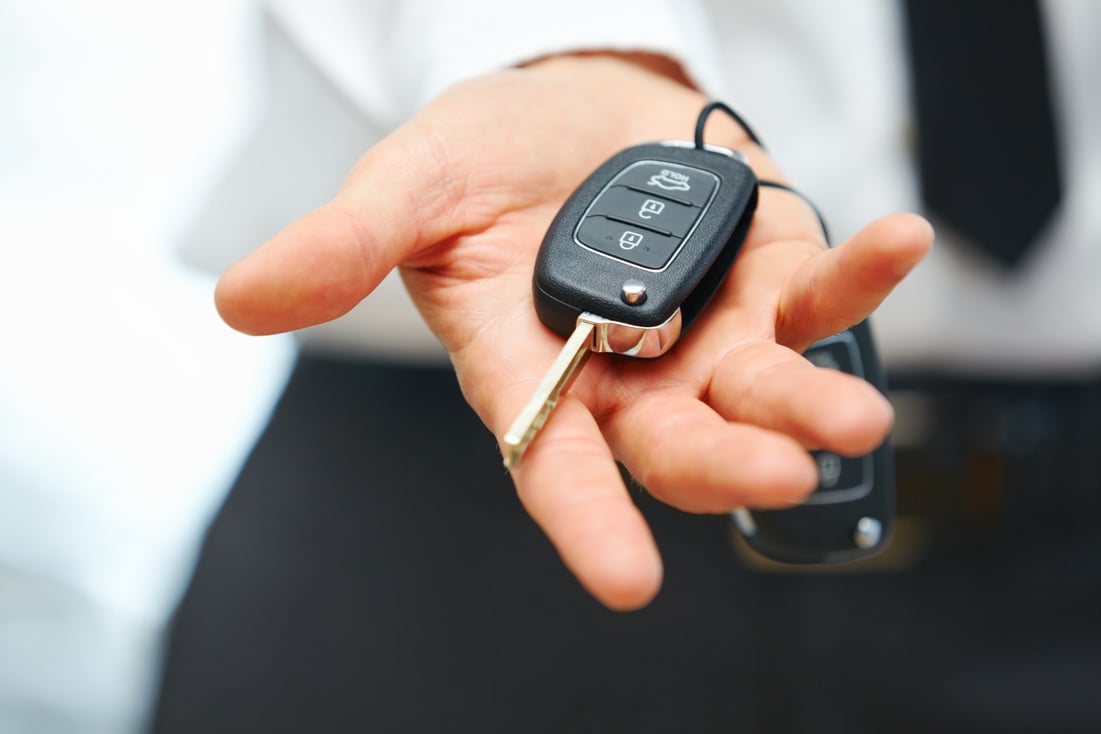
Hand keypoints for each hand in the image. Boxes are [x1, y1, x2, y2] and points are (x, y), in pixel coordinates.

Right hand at [215, 53, 931, 609]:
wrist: (564, 108)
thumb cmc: (481, 162)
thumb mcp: (408, 191)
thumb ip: (343, 247)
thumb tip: (239, 299)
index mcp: (534, 372)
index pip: (555, 463)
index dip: (585, 521)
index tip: (625, 581)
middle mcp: (626, 373)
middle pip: (675, 442)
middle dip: (721, 463)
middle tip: (769, 474)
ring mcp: (706, 331)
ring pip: (759, 388)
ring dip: (807, 401)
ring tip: (851, 415)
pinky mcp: (767, 273)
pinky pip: (822, 288)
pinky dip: (863, 275)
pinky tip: (901, 241)